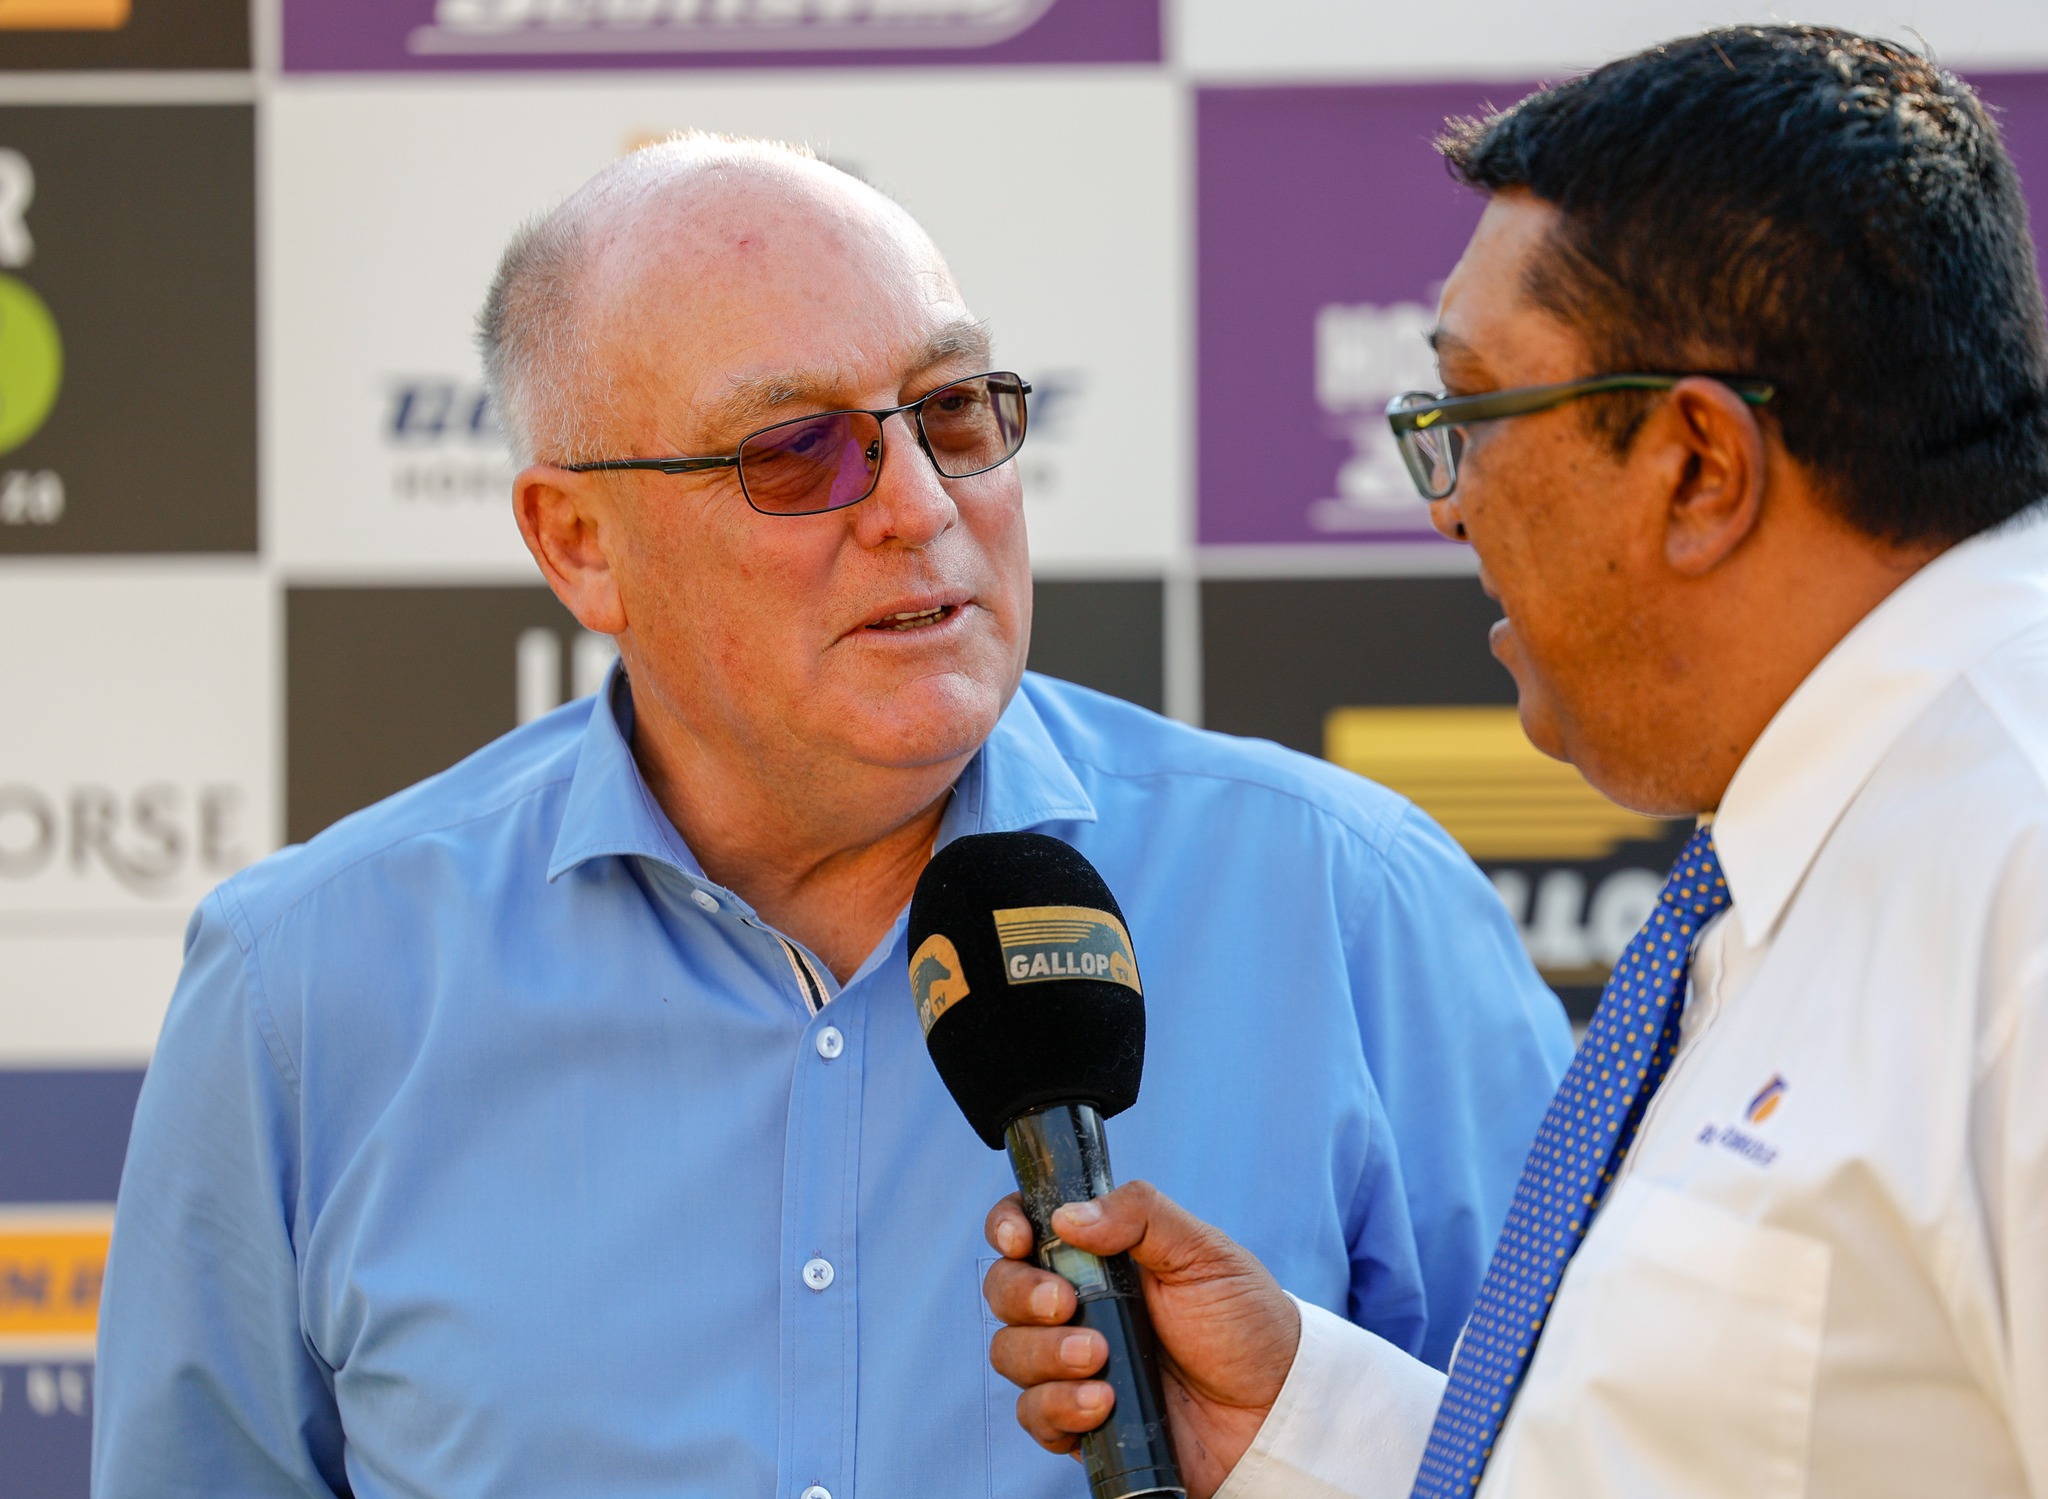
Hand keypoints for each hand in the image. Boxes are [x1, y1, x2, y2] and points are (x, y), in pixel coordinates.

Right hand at [982, 1182, 1300, 1498]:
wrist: (1272, 1411)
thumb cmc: (1244, 1323)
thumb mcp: (1203, 1251)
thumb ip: (1141, 1215)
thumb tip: (1068, 1215)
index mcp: (1100, 1256)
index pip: (1027, 1228)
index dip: (1007, 1228)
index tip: (1019, 1239)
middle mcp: (1078, 1306)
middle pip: (1004, 1291)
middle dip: (1023, 1296)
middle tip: (1067, 1305)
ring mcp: (1074, 1364)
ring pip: (1010, 1353)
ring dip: (1045, 1356)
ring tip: (1099, 1360)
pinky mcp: (1078, 1419)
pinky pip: (1033, 1414)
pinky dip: (1058, 1407)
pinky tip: (1102, 1404)